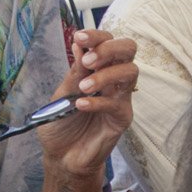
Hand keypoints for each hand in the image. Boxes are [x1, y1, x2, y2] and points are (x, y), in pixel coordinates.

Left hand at [34, 29, 135, 177]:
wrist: (62, 155)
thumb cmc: (62, 123)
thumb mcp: (61, 94)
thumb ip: (74, 73)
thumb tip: (79, 45)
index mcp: (98, 67)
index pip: (107, 41)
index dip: (97, 36)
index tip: (79, 37)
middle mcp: (113, 78)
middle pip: (129, 49)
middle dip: (110, 48)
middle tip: (89, 60)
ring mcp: (120, 97)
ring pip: (130, 72)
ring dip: (106, 75)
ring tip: (84, 87)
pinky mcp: (122, 117)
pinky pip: (117, 104)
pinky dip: (98, 102)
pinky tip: (81, 105)